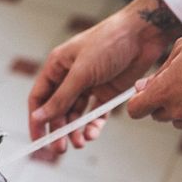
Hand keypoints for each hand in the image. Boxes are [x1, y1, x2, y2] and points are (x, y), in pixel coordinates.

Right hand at [28, 0, 181, 152]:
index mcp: (57, 67)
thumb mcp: (81, 72)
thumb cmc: (109, 42)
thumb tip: (39, 117)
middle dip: (58, 130)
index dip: (36, 119)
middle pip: (57, 110)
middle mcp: (69, 78)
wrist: (144, 33)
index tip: (37, 139)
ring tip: (79, 143)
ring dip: (75, 130)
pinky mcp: (106, 93)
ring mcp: (88, 86)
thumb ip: (60, 98)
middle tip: (59, 148)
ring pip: (76, 115)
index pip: (39, 98)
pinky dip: (93, 126)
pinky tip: (92, 134)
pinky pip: (95, 115)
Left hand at [128, 25, 181, 132]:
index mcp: (166, 91)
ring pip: (179, 121)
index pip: (135, 110)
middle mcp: (180, 109)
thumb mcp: (181, 49)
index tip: (143, 95)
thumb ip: (158, 72)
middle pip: (157, 115)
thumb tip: (143, 86)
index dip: (138, 101)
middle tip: (178, 82)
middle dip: (162, 101)